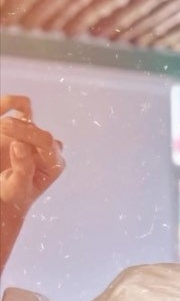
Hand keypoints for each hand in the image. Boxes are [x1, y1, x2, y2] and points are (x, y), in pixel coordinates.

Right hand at [0, 95, 64, 215]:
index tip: (8, 131)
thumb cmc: (12, 196)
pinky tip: (9, 104)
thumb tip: (20, 145)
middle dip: (18, 128)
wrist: (3, 197)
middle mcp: (48, 148)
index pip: (46, 142)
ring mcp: (35, 137)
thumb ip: (22, 169)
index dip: (28, 134)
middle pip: (36, 130)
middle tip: (2, 128)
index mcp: (54, 164)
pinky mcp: (22, 129)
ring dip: (14, 122)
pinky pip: (23, 109)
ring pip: (28, 120)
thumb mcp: (17, 189)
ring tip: (2, 129)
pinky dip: (15, 103)